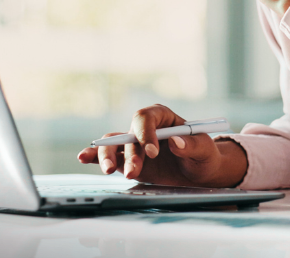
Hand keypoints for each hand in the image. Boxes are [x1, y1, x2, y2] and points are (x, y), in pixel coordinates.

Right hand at [75, 104, 247, 187]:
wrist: (198, 173)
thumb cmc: (203, 156)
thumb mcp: (205, 150)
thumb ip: (193, 145)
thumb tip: (176, 141)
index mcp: (162, 117)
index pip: (146, 118)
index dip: (145, 132)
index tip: (153, 151)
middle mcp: (144, 129)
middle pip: (128, 134)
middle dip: (130, 153)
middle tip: (135, 171)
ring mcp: (133, 145)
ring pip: (113, 144)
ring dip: (108, 156)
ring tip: (108, 170)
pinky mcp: (127, 160)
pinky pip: (109, 156)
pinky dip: (95, 156)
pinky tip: (84, 158)